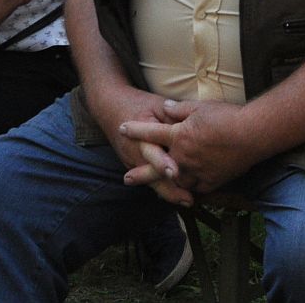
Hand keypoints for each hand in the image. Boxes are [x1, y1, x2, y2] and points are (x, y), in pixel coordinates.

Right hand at [87, 83, 190, 203]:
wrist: (109, 107)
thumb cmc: (138, 105)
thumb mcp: (157, 104)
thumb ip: (173, 116)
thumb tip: (195, 126)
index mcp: (140, 133)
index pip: (151, 151)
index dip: (161, 162)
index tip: (174, 172)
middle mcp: (135, 151)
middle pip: (151, 175)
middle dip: (169, 189)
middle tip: (188, 199)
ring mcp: (132, 161)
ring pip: (151, 182)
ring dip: (169, 193)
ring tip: (188, 201)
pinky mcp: (134, 166)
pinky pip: (149, 180)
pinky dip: (164, 188)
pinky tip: (180, 196)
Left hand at [121, 97, 259, 196]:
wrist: (252, 135)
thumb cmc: (227, 117)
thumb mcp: (200, 107)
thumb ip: (179, 109)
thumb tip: (165, 108)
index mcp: (179, 135)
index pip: (151, 131)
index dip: (136, 129)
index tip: (122, 128)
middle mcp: (184, 156)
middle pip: (157, 166)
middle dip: (140, 172)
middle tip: (126, 178)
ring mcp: (197, 171)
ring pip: (176, 181)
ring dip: (165, 184)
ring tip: (156, 188)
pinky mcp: (211, 181)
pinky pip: (196, 188)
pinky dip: (190, 189)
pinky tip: (186, 192)